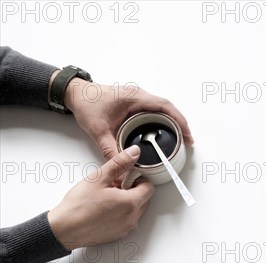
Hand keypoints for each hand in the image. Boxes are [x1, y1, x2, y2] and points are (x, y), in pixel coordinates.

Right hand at [47, 145, 153, 248]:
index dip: (138, 179)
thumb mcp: (99, 178)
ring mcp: (126, 228)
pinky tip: (105, 208)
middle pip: (144, 199)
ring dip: (127, 201)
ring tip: (108, 197)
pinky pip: (127, 220)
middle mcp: (132, 218)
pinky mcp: (118, 234)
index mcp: (131, 203)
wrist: (63, 230)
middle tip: (115, 185)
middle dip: (133, 190)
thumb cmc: (78, 206)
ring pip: (136, 210)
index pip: (149, 187)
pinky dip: (121, 213)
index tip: (126, 176)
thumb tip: (133, 153)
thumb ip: (120, 163)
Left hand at [61, 75, 192, 159]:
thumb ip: (110, 149)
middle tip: (187, 140)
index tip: (187, 134)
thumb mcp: (98, 130)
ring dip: (173, 121)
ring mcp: (138, 98)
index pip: (164, 107)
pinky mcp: (135, 103)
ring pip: (162, 109)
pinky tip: (165, 131)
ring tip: (180, 137)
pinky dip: (163, 120)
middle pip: (168, 108)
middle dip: (180, 123)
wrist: (75, 93)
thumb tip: (122, 164)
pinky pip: (154, 110)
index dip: (179, 120)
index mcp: (135, 98)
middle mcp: (139, 95)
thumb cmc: (86, 104)